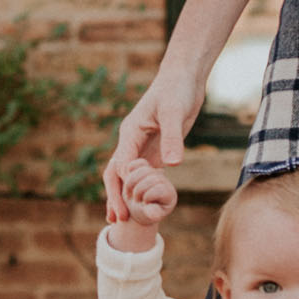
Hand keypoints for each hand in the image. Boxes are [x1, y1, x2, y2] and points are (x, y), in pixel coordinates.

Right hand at [102, 70, 204, 223]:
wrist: (184, 78)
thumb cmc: (177, 89)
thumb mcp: (175, 112)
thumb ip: (172, 138)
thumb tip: (172, 164)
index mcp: (130, 133)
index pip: (121, 165)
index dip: (122, 188)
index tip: (124, 208)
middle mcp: (132, 142)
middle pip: (116, 173)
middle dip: (114, 197)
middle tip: (116, 221)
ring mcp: (142, 146)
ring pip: (127, 176)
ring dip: (122, 197)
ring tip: (118, 221)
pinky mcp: (155, 148)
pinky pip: (143, 173)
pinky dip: (140, 189)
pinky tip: (141, 205)